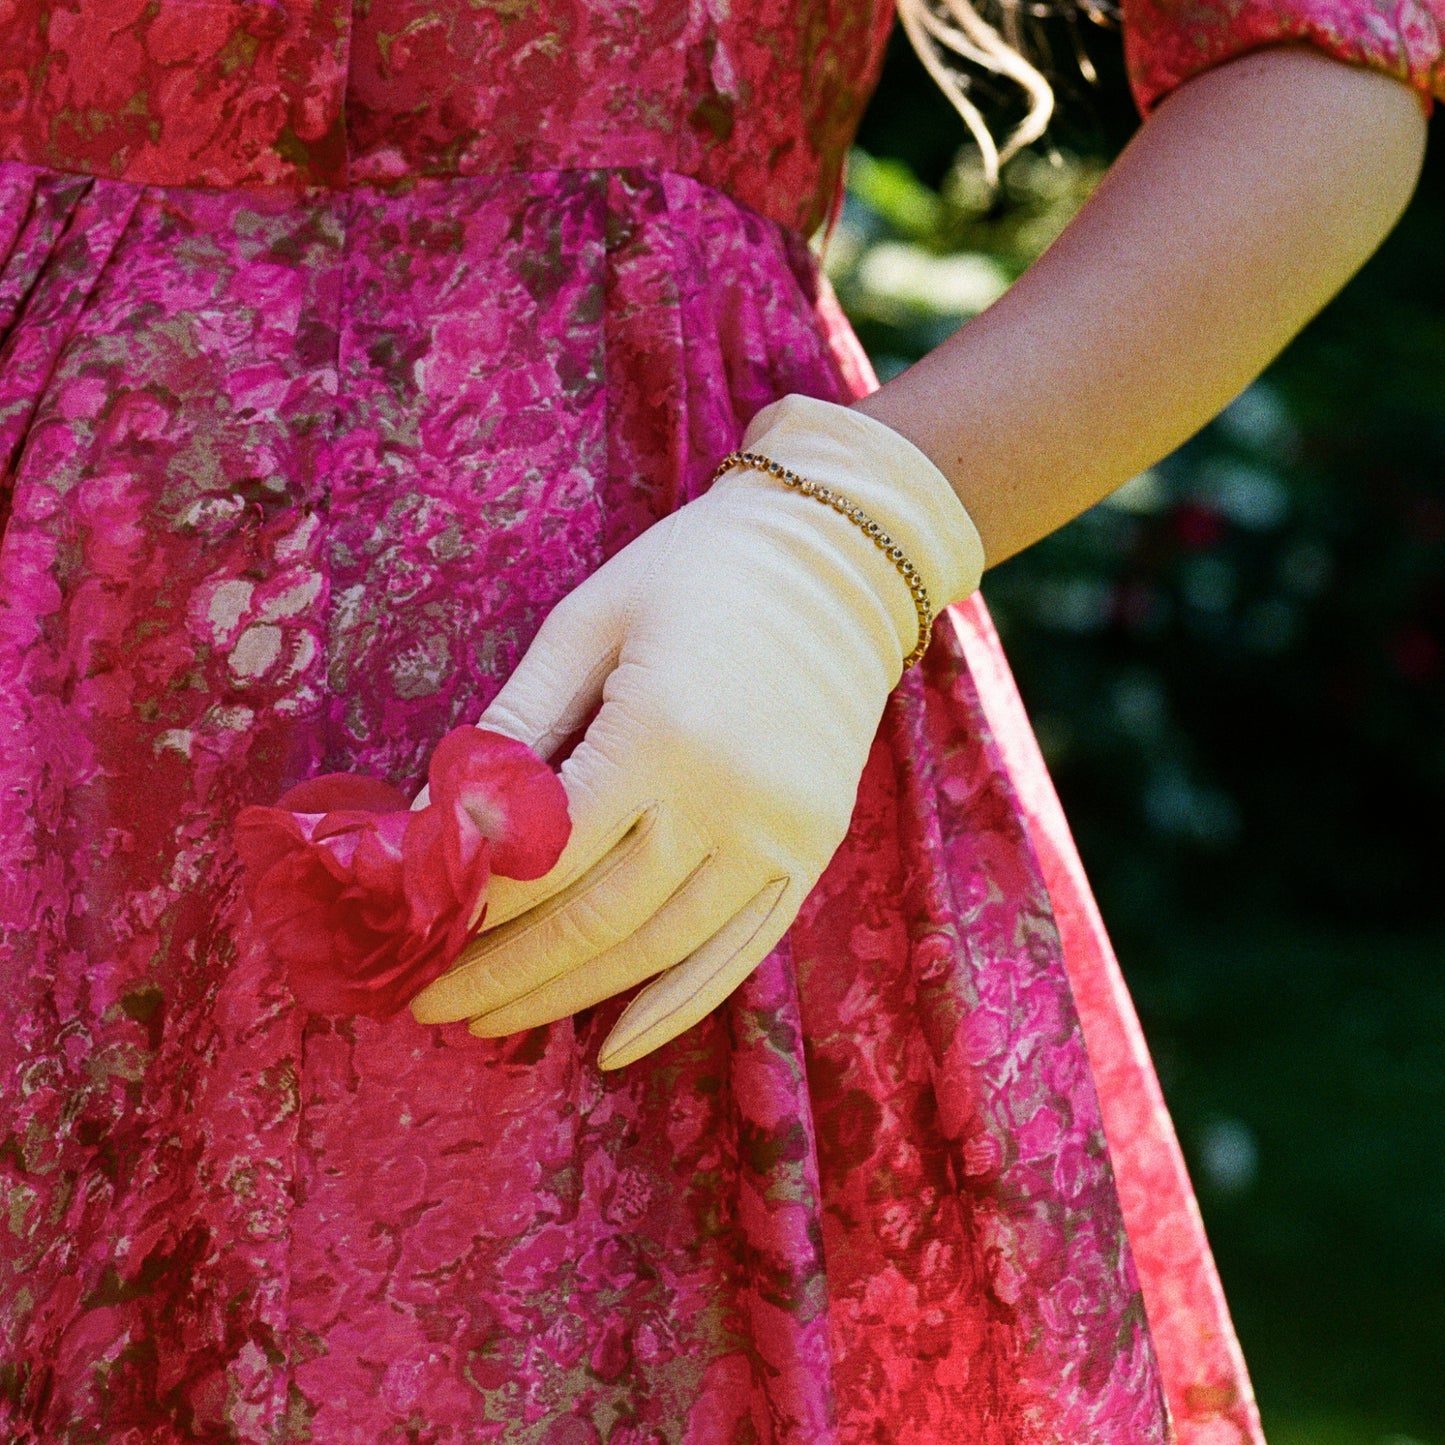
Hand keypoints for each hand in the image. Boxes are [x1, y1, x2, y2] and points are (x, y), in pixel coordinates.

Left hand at [407, 394, 984, 1067]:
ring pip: (661, 950)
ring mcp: (782, 834)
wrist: (839, 559)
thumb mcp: (586, 622)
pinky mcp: (814, 849)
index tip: (412, 933)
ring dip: (571, 997)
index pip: (546, 857)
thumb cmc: (694, 573)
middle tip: (432, 1004)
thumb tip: (433, 822)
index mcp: (659, 731)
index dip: (473, 906)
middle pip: (597, 921)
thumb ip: (513, 726)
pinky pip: (742, 951)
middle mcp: (727, 799)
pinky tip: (614, 1044)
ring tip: (496, 1023)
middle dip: (504, 972)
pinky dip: (677, 1007)